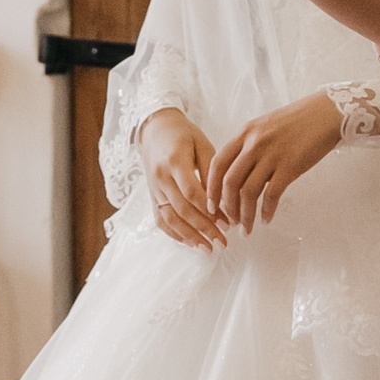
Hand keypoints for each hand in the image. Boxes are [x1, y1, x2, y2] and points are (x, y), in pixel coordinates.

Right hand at [136, 107, 223, 249]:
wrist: (156, 130)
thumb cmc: (184, 135)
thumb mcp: (202, 145)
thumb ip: (212, 171)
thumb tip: (222, 200)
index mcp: (175, 161)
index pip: (192, 192)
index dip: (209, 210)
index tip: (227, 222)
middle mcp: (161, 177)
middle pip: (182, 209)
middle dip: (204, 229)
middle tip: (223, 242)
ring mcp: (154, 189)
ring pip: (170, 219)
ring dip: (190, 237)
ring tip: (209, 249)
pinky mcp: (152, 196)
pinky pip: (161, 219)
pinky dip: (175, 234)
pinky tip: (191, 243)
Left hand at [207, 91, 340, 229]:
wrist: (327, 113)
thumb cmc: (298, 121)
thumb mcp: (266, 127)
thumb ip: (250, 147)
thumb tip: (241, 176)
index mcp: (245, 132)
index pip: (218, 163)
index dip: (211, 187)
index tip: (211, 205)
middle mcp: (254, 143)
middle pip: (229, 181)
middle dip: (227, 207)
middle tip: (230, 222)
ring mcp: (272, 154)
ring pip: (248, 192)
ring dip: (245, 215)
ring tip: (246, 229)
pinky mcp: (290, 165)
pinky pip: (272, 194)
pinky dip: (267, 211)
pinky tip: (267, 219)